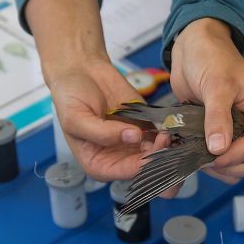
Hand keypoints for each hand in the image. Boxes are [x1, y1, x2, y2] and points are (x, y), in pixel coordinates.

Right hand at [24, 0, 169, 180]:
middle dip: (160, 158)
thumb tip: (133, 137)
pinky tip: (172, 124)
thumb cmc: (70, 98)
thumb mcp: (75, 118)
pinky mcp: (145, 125)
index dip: (143, 165)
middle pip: (147, 167)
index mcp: (100, 164)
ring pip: (158, 152)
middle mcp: (120, 157)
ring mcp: (135, 141)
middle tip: (166, 139)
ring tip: (169, 129)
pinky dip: (169, 130)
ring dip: (168, 145)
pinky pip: (161, 133)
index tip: (154, 148)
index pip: (127, 172)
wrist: (81, 71)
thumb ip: (102, 133)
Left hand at [169, 18, 243, 186]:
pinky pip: (229, 161)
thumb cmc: (212, 59)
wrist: (195, 50)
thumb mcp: (216, 86)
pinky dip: (215, 163)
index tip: (211, 157)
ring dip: (223, 168)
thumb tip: (219, 149)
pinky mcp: (230, 136)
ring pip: (243, 166)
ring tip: (199, 157)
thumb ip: (218, 118)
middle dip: (232, 165)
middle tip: (206, 160)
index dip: (235, 155)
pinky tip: (198, 155)